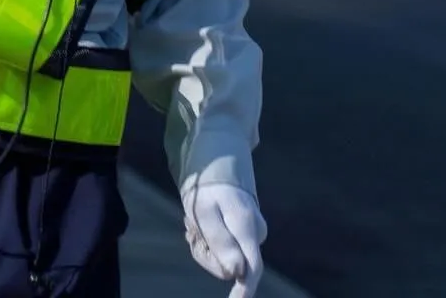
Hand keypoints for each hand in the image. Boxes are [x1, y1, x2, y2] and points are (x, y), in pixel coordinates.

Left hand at [182, 181, 265, 297]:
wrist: (214, 159)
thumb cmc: (206, 186)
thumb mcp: (204, 211)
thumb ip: (221, 242)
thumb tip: (238, 274)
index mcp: (247, 228)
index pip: (252, 268)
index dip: (245, 290)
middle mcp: (255, 232)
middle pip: (230, 266)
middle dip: (205, 254)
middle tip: (189, 231)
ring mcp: (250, 231)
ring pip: (223, 256)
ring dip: (203, 243)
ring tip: (193, 221)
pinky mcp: (242, 230)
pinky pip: (222, 245)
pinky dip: (206, 237)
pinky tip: (198, 222)